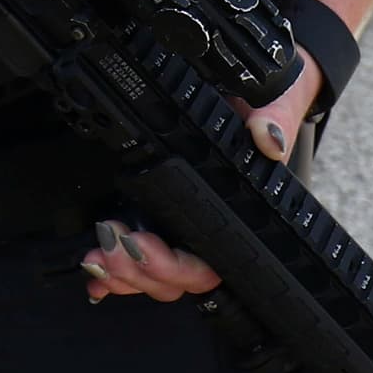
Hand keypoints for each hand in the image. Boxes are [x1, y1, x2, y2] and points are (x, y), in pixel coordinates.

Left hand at [79, 53, 325, 303]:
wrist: (264, 93)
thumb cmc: (274, 107)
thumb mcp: (279, 103)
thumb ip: (275, 118)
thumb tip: (268, 137)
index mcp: (242, 214)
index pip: (213, 263)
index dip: (174, 266)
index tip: (140, 244)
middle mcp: (213, 230)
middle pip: (177, 279)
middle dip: (138, 271)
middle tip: (112, 243)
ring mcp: (185, 227)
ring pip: (155, 276)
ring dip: (122, 272)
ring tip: (98, 254)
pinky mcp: (163, 216)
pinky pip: (140, 258)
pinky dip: (114, 272)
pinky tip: (94, 269)